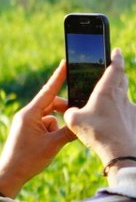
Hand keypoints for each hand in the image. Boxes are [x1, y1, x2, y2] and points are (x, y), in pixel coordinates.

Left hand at [0, 62, 75, 196]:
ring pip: (51, 116)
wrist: (10, 174)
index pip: (48, 91)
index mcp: (30, 114)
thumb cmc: (28, 159)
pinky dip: (52, 132)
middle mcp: (27, 115)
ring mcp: (26, 122)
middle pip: (52, 104)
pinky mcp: (27, 129)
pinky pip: (46, 125)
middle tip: (73, 121)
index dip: (59, 76)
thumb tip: (79, 121)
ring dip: (57, 126)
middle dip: (64, 111)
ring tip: (53, 142)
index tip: (65, 62)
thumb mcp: (53, 144)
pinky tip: (49, 145)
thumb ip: (69, 130)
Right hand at [65, 49, 135, 174]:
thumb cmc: (96, 132)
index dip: (115, 58)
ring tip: (107, 103)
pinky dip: (120, 113)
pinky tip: (113, 123)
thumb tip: (71, 111)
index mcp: (106, 91)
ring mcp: (130, 108)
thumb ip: (71, 112)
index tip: (115, 51)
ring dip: (117, 96)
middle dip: (117, 75)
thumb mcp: (74, 121)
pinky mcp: (134, 120)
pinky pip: (127, 112)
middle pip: (122, 80)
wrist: (120, 151)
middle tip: (110, 74)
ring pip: (124, 96)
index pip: (115, 68)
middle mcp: (121, 97)